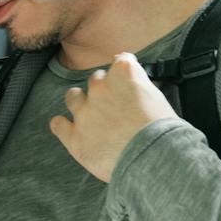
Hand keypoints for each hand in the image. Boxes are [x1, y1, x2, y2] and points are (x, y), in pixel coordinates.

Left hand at [47, 53, 176, 182]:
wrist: (152, 160)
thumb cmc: (162, 133)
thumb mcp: (158, 99)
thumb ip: (140, 88)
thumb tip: (134, 90)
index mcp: (123, 73)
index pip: (120, 60)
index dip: (124, 73)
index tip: (127, 81)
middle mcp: (100, 87)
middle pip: (96, 79)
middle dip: (103, 90)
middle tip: (113, 106)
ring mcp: (84, 111)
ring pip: (73, 97)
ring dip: (79, 102)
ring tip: (89, 115)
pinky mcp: (74, 136)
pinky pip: (58, 125)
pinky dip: (61, 126)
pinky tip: (66, 128)